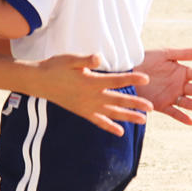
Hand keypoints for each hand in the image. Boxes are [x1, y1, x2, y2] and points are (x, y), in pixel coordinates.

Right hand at [37, 53, 151, 136]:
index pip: (116, 80)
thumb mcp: (70, 58)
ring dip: (128, 117)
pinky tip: (120, 132)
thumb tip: (99, 58)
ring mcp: (87, 106)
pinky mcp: (82, 112)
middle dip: (136, 103)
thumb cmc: (55, 67)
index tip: (146, 79)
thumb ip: (85, 59)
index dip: (132, 79)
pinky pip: (98, 121)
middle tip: (152, 107)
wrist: (39, 82)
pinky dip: (110, 127)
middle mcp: (91, 96)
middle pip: (118, 100)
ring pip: (112, 113)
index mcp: (90, 81)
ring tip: (143, 120)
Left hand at [135, 47, 191, 124]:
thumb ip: (183, 54)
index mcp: (181, 72)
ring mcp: (171, 96)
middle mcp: (179, 85)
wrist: (127, 70)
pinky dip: (183, 117)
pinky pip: (174, 112)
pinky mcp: (161, 105)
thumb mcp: (165, 54)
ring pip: (188, 103)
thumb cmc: (146, 59)